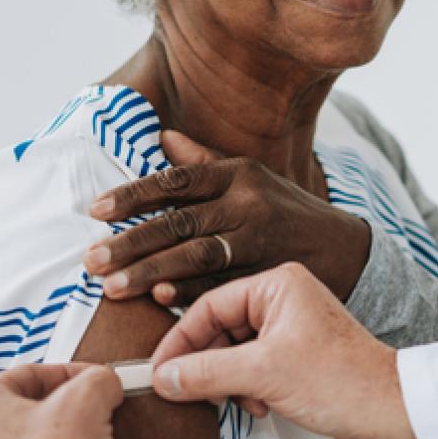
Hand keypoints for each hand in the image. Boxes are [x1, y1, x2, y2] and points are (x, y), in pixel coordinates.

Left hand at [84, 131, 371, 306]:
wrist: (346, 249)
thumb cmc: (286, 211)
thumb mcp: (252, 178)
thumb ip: (204, 162)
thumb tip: (161, 137)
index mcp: (240, 174)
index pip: (178, 181)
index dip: (134, 194)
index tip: (96, 209)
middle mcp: (249, 204)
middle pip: (181, 222)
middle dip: (131, 243)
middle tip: (91, 260)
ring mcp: (261, 241)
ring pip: (198, 256)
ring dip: (152, 272)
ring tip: (113, 288)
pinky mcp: (269, 275)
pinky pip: (223, 285)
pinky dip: (192, 293)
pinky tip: (162, 301)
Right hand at [150, 262, 419, 438]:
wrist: (387, 410)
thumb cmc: (345, 379)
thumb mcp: (262, 374)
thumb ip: (206, 372)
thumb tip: (166, 376)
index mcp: (279, 284)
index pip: (210, 305)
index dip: (180, 340)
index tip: (159, 368)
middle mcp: (285, 299)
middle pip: (220, 329)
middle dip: (208, 365)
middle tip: (188, 390)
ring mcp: (291, 328)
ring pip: (234, 352)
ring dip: (230, 381)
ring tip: (241, 398)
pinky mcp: (296, 355)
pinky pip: (252, 367)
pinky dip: (248, 388)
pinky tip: (260, 404)